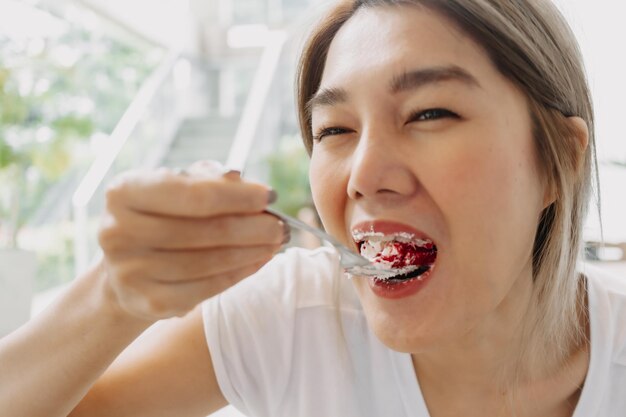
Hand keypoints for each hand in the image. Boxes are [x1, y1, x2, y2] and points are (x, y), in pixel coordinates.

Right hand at [97, 161, 285, 320]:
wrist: (128, 268)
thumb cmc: (163, 217)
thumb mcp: (178, 187)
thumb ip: (209, 179)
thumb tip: (243, 183)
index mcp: (124, 193)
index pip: (194, 194)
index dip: (238, 196)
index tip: (270, 196)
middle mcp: (118, 231)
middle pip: (206, 230)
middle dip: (253, 227)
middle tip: (281, 226)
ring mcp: (131, 271)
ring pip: (210, 261)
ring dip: (252, 251)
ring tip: (275, 242)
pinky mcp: (150, 302)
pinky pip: (208, 288)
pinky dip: (240, 273)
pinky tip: (258, 261)